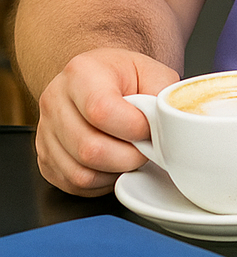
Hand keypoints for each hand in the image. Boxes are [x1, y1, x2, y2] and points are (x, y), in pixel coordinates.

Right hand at [35, 48, 179, 195]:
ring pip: (81, 173)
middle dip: (128, 157)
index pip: (102, 111)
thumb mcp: (152, 72)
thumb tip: (172, 125)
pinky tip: (113, 164)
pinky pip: (74, 184)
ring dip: (115, 172)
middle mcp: (55, 101)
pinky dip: (101, 182)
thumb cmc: (124, 77)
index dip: (134, 128)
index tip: (149, 128)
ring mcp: (45, 132)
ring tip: (130, 154)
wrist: (99, 79)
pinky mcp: (45, 157)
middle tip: (144, 147)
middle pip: (89, 149)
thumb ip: (163, 96)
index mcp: (81, 73)